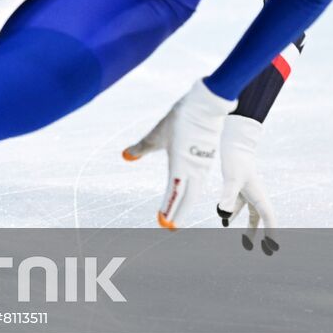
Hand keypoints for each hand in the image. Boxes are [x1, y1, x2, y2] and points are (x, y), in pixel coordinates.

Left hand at [122, 80, 232, 228]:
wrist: (207, 105)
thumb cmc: (181, 119)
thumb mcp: (157, 133)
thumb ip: (142, 147)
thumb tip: (125, 156)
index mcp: (181, 164)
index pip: (174, 192)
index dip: (169, 208)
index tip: (163, 222)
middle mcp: (193, 168)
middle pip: (187, 197)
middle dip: (177, 213)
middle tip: (168, 228)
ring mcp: (202, 165)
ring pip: (194, 190)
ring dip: (184, 204)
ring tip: (175, 217)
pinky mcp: (207, 159)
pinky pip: (198, 180)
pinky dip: (191, 191)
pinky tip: (187, 195)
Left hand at [217, 114, 279, 254]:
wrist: (235, 146)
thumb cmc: (236, 162)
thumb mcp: (231, 180)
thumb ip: (228, 197)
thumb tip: (222, 214)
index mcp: (260, 196)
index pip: (269, 218)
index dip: (272, 232)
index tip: (273, 246)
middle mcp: (257, 196)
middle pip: (263, 219)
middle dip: (264, 234)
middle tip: (267, 250)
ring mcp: (249, 193)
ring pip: (251, 215)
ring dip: (249, 228)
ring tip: (247, 243)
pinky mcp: (240, 189)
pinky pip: (239, 206)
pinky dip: (233, 215)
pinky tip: (224, 222)